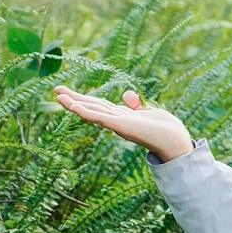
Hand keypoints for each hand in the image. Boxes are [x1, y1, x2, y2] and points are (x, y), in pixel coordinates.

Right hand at [53, 85, 194, 162]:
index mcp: (122, 116)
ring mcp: (117, 123)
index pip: (99, 105)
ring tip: (59, 96)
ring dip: (75, 104)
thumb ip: (136, 104)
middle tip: (56, 91)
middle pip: (91, 107)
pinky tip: (75, 107)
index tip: (68, 92)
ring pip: (92, 111)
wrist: (175, 141)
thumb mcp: (148, 111)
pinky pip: (100, 118)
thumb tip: (126, 94)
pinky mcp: (120, 125)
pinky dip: (87, 112)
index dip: (84, 98)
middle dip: (74, 99)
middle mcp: (116, 120)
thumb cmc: (165, 129)